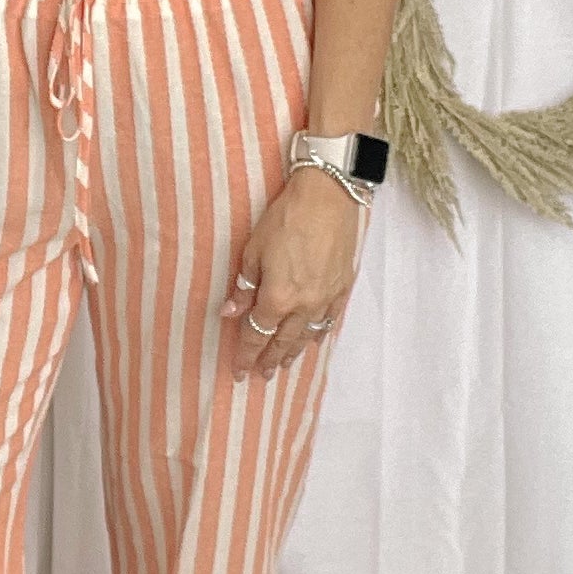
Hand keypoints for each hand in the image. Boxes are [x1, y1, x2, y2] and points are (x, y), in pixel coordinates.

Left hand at [221, 169, 359, 379]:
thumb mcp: (254, 250)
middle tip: (261, 376)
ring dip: (293, 353)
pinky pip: (329, 321)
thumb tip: (230, 313)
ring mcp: (326, 299)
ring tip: (284, 365)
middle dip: (270, 360)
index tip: (239, 371)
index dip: (246, 355)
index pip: (257, 334)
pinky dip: (318, 334)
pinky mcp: (342, 288)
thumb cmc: (286, 217)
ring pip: (308, 337)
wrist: (328, 197)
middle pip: (283, 342)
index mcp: (278, 297)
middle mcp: (304, 306)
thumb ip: (244, 286)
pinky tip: (312, 339)